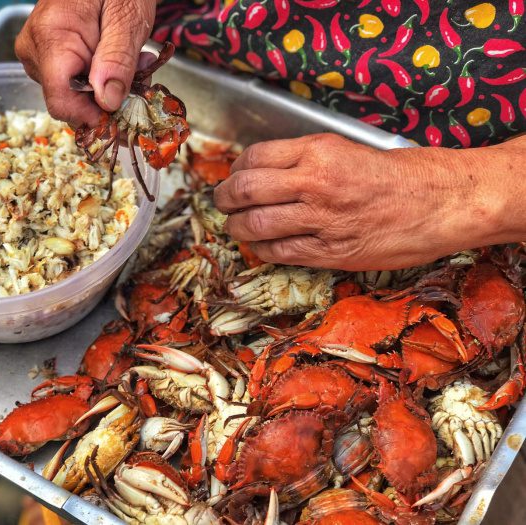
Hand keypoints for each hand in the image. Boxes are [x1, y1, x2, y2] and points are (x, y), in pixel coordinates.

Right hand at [15, 0, 155, 125]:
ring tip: (133, 56)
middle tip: (140, 70)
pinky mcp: (49, 57)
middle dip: (110, 96)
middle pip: (71, 101)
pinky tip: (118, 56)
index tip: (124, 113)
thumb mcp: (127, 16)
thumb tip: (107, 101)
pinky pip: (74, 82)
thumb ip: (117, 58)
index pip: (61, 101)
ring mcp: (38, 55)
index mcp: (50, 39)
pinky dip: (103, 76)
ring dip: (110, 86)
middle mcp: (35, 51)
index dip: (94, 116)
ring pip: (76, 95)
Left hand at [214, 133, 523, 270]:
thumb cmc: (404, 175)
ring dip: (237, 228)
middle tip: (222, 203)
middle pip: (244, 190)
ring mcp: (320, 219)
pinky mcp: (330, 252)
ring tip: (235, 227)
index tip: (233, 177)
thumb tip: (267, 172)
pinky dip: (263, 249)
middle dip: (224, 198)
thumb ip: (307, 160)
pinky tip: (262, 246)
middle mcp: (313, 183)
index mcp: (318, 151)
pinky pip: (280, 252)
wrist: (443, 203)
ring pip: (255, 224)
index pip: (254, 157)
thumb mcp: (349, 150)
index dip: (235, 170)